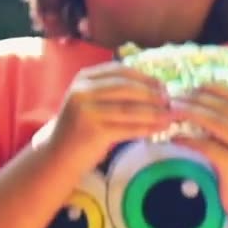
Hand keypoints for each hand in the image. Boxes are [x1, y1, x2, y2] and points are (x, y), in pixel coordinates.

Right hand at [47, 62, 171, 165]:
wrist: (56, 156)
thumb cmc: (80, 128)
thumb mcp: (91, 101)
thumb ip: (113, 90)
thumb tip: (154, 86)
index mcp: (83, 78)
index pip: (120, 71)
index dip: (144, 77)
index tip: (162, 85)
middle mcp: (83, 91)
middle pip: (126, 88)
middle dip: (152, 94)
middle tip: (170, 101)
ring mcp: (86, 111)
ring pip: (129, 109)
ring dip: (154, 112)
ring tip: (170, 116)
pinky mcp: (93, 132)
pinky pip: (127, 128)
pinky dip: (146, 128)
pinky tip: (159, 129)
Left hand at [171, 84, 227, 223]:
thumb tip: (202, 109)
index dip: (209, 89)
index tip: (189, 89)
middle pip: (221, 105)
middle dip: (194, 99)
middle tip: (172, 98)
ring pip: (214, 120)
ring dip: (188, 113)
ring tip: (170, 113)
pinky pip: (206, 145)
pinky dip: (188, 139)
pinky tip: (174, 138)